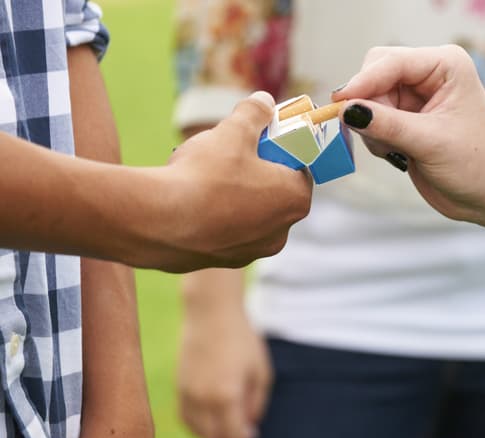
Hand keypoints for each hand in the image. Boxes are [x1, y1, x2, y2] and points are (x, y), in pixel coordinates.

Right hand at [157, 91, 312, 271]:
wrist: (158, 223)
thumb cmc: (205, 177)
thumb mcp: (233, 132)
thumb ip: (253, 113)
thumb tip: (264, 102)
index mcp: (295, 200)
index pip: (300, 168)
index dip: (281, 149)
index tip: (262, 139)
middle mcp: (280, 232)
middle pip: (273, 190)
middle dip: (255, 170)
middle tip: (230, 152)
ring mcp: (252, 250)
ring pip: (248, 211)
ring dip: (233, 192)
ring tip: (204, 174)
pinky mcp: (224, 261)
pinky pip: (224, 229)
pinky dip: (214, 214)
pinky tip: (191, 199)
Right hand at [178, 304, 271, 437]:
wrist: (210, 312)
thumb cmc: (242, 338)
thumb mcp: (260, 370)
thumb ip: (256, 403)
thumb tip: (250, 428)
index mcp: (226, 395)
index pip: (232, 436)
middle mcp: (203, 398)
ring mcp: (187, 393)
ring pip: (196, 430)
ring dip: (212, 436)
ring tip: (228, 430)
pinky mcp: (178, 386)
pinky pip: (185, 417)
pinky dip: (197, 426)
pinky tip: (211, 421)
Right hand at [332, 46, 484, 255]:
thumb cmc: (476, 165)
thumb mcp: (430, 143)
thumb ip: (387, 125)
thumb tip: (346, 110)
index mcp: (445, 65)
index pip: (391, 61)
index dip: (364, 81)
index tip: (341, 104)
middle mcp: (429, 74)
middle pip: (374, 73)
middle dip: (367, 104)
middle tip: (375, 135)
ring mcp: (415, 96)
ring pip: (368, 98)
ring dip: (371, 125)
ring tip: (396, 150)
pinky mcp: (405, 118)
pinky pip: (371, 118)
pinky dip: (374, 137)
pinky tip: (397, 153)